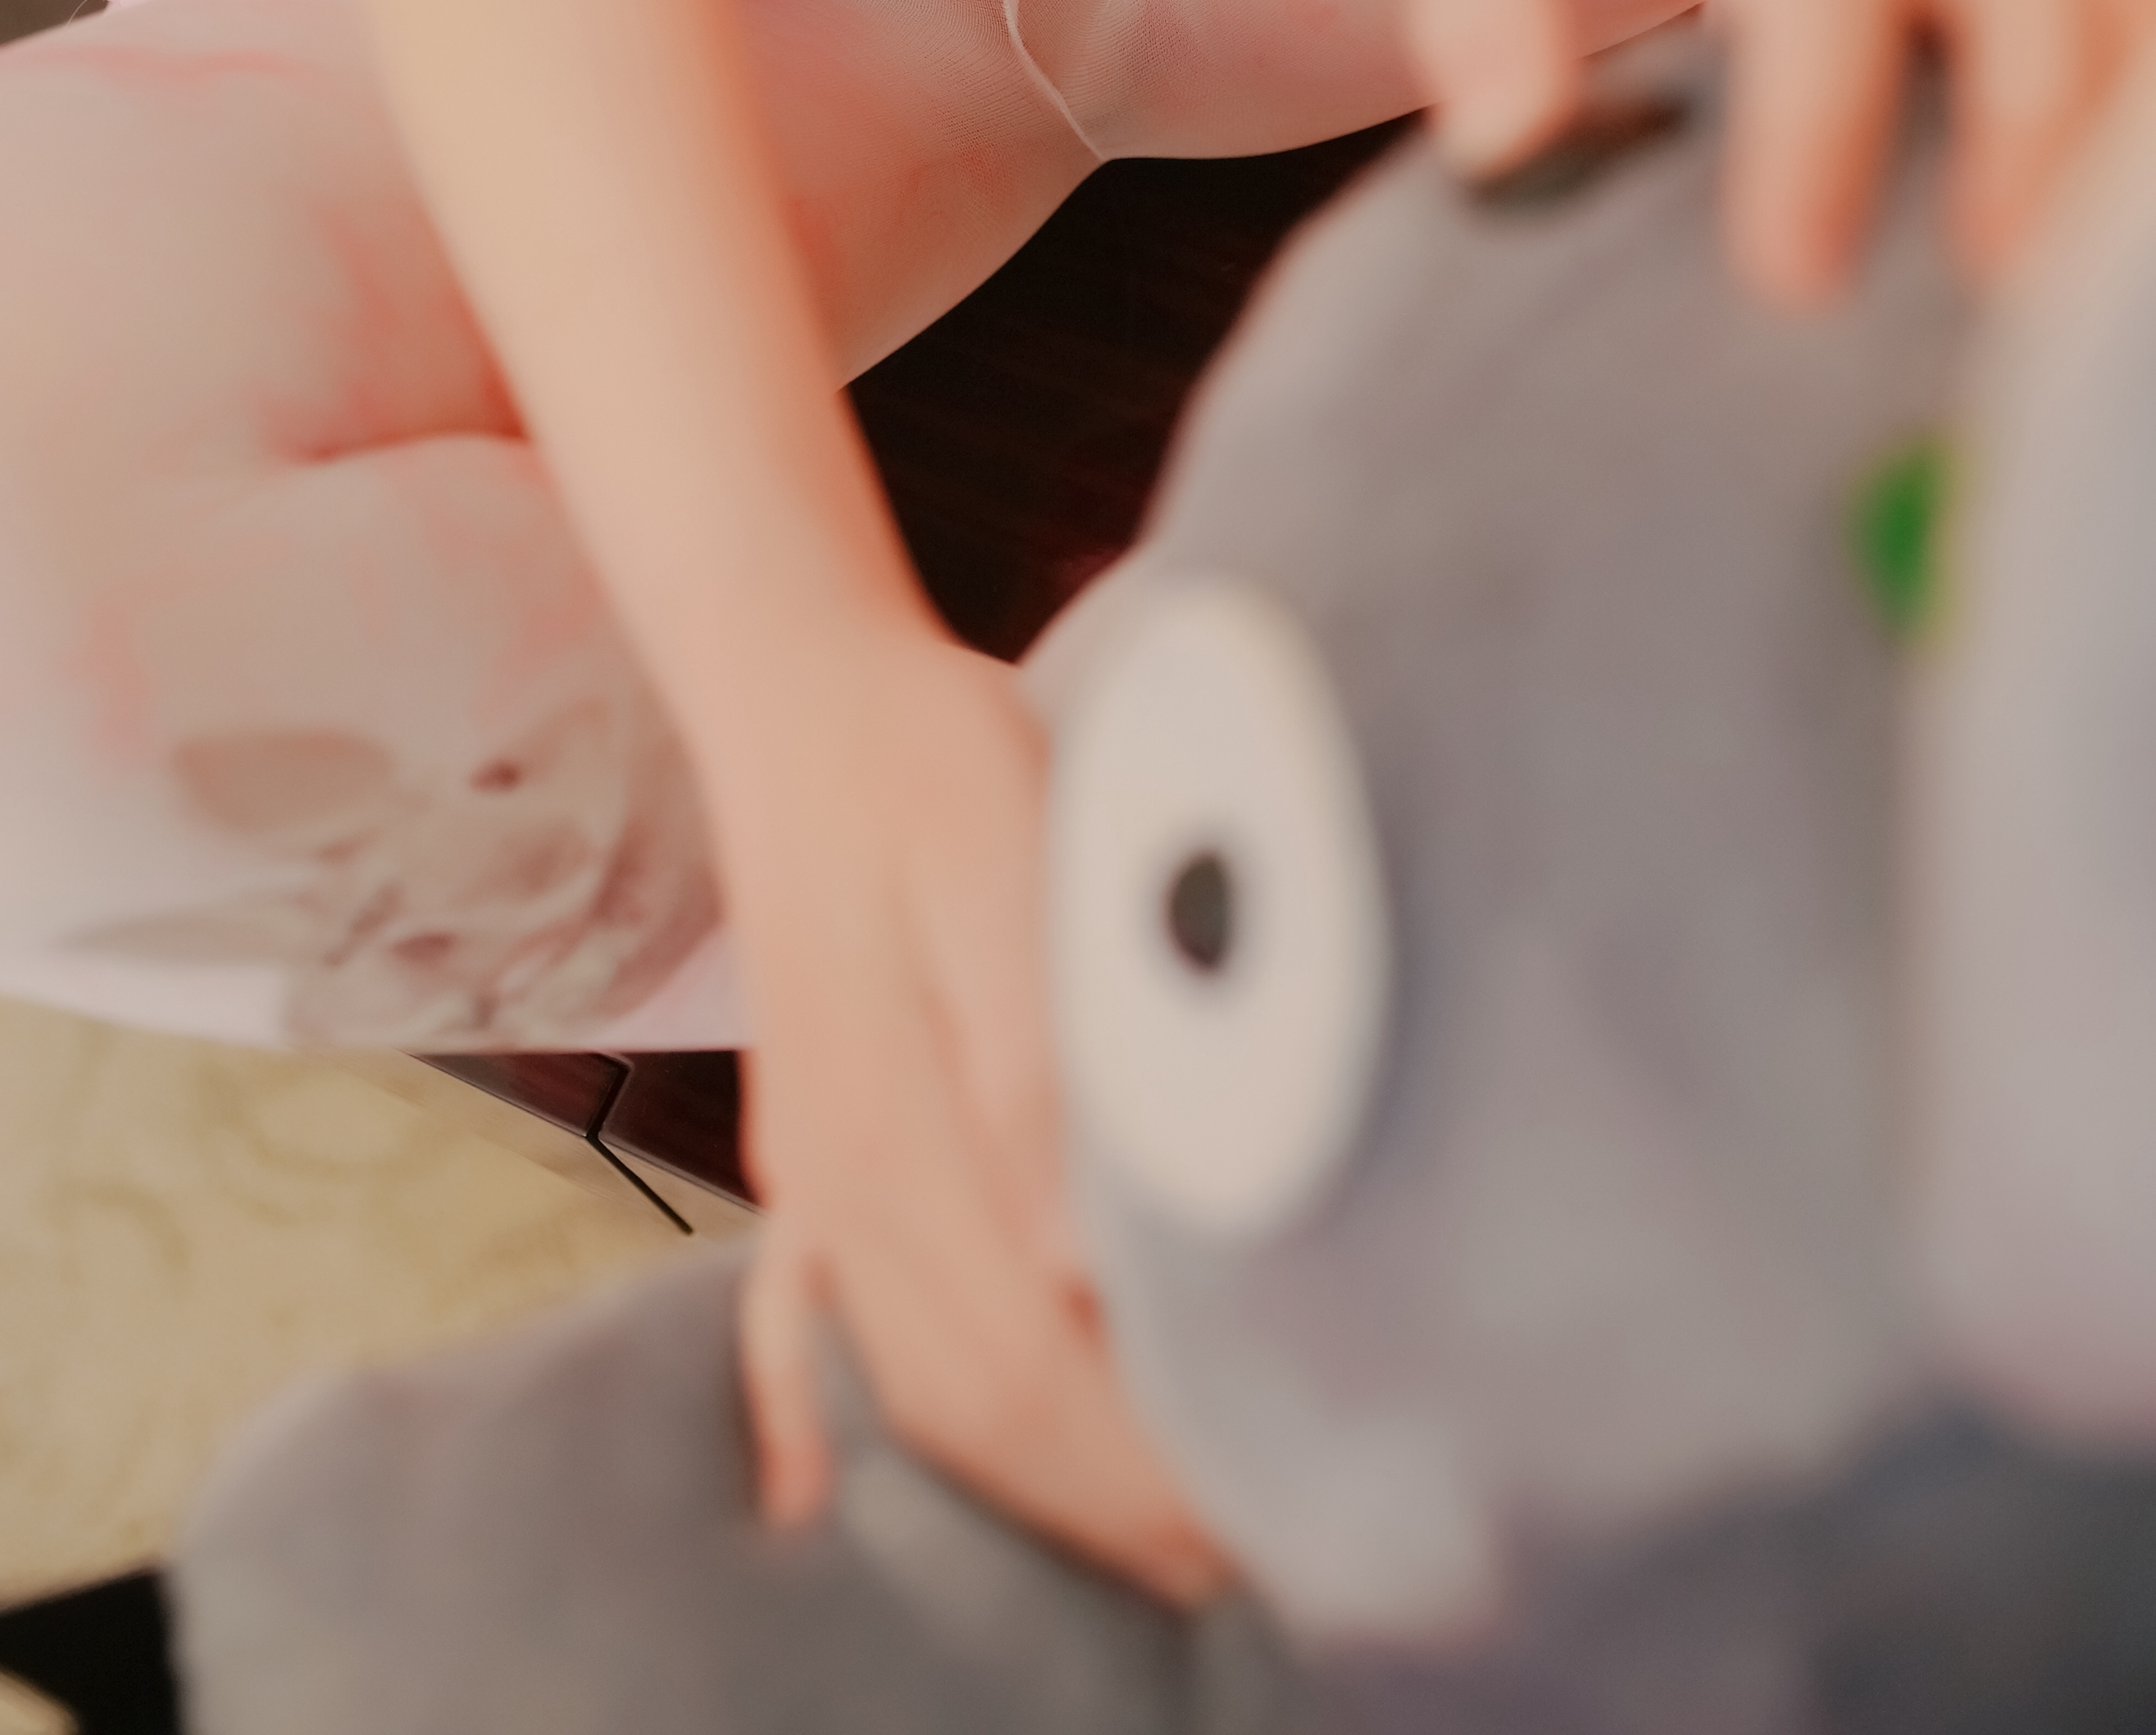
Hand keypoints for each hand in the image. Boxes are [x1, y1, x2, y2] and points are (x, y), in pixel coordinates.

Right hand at [714, 612, 1228, 1601]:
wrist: (800, 693)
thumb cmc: (927, 758)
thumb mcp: (1005, 856)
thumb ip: (1035, 1056)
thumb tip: (1075, 1260)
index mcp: (901, 1127)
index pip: (1029, 1362)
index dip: (1142, 1463)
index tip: (1260, 1514)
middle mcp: (845, 1178)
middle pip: (976, 1400)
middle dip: (1111, 1504)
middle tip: (1250, 1556)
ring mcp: (815, 1173)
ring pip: (913, 1383)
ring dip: (1027, 1481)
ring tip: (1151, 1538)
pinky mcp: (811, 1144)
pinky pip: (815, 1326)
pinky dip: (842, 1427)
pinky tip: (844, 1496)